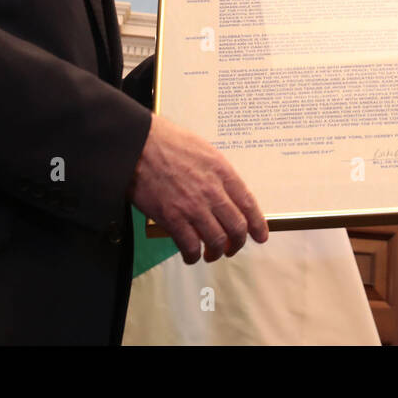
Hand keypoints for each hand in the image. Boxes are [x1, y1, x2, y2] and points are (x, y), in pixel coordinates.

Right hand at [129, 115, 268, 263]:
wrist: (138, 144)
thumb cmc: (168, 141)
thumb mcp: (203, 150)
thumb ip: (216, 172)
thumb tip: (224, 192)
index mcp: (222, 172)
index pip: (248, 204)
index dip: (257, 225)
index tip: (260, 235)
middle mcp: (212, 191)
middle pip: (236, 227)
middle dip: (238, 243)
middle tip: (233, 248)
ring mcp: (193, 206)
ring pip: (216, 241)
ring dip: (216, 252)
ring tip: (212, 254)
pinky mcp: (171, 218)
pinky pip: (190, 246)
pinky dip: (193, 256)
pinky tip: (191, 255)